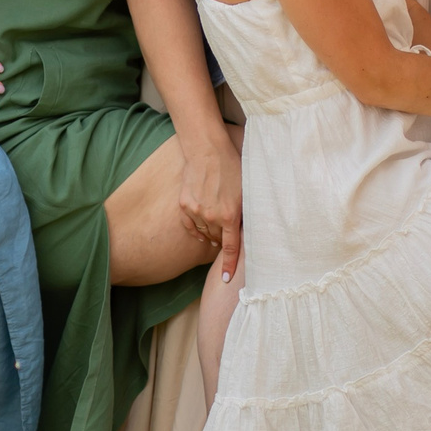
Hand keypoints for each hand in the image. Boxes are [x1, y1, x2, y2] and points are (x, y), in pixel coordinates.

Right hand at [178, 133, 243, 281]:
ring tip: (214, 222)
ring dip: (209, 232)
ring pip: (203, 232)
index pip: (230, 248)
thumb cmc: (231, 168)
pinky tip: (200, 226)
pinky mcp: (184, 205)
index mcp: (230, 216)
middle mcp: (211, 217)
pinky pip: (189, 225)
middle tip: (226, 228)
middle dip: (222, 237)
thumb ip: (243, 213)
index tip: (225, 279)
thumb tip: (245, 231)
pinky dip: (195, 229)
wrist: (207, 151)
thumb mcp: (245, 191)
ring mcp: (195, 212)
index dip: (228, 265)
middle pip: (216, 238)